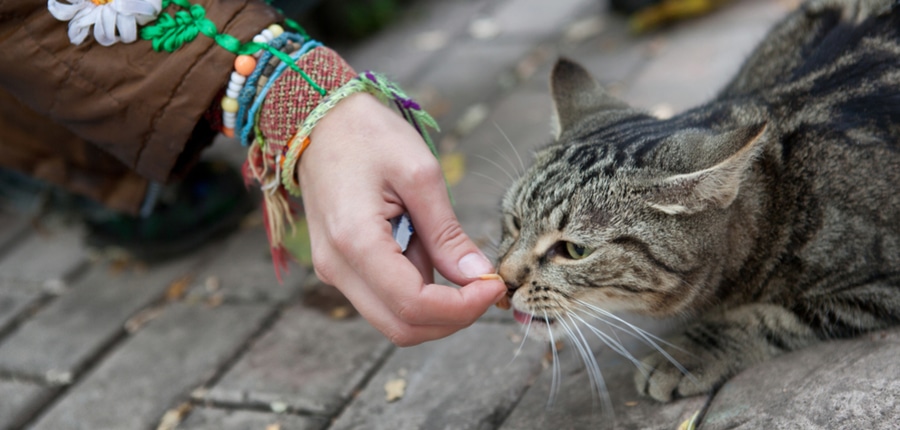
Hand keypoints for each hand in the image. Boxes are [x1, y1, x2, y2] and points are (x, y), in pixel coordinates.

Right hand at [301, 92, 505, 345]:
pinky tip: (431, 253)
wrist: (319, 120)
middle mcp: (337, 267)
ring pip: (394, 319)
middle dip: (453, 318)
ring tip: (458, 260)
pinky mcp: (340, 267)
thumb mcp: (420, 174)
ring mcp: (334, 271)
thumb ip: (447, 233)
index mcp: (355, 241)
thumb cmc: (368, 135)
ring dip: (436, 306)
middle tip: (486, 287)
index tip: (494, 286)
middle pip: (402, 327)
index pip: (413, 305)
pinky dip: (418, 292)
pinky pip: (384, 298)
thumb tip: (477, 276)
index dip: (462, 307)